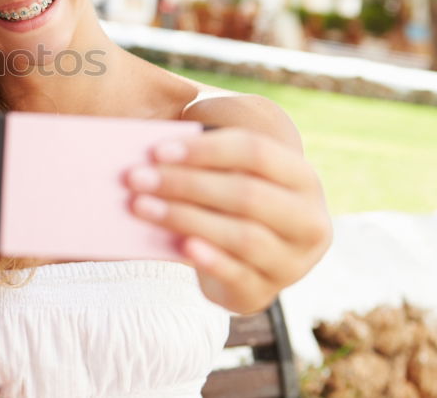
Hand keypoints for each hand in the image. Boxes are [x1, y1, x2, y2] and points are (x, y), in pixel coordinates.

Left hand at [125, 127, 331, 313]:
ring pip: (242, 236)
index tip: (157, 149)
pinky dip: (208, 259)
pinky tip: (178, 245)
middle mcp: (308, 220)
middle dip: (186, 184)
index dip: (206, 149)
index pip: (256, 152)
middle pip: (247, 194)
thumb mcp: (225, 171)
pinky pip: (237, 274)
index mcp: (301, 178)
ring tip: (139, 206)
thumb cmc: (227, 199)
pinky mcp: (264, 293)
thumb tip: (155, 153)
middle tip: (135, 177)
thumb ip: (202, 157)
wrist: (245, 260)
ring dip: (185, 218)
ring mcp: (292, 262)